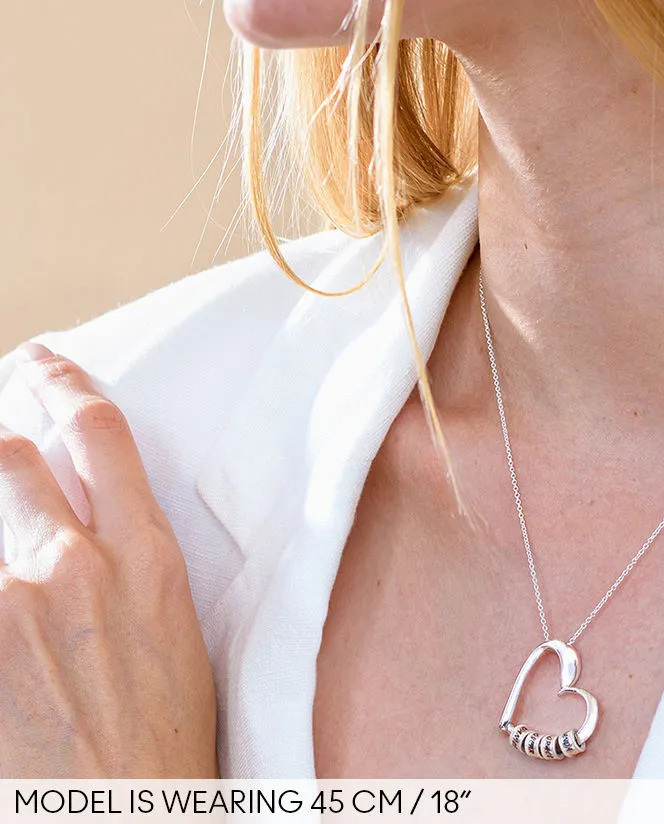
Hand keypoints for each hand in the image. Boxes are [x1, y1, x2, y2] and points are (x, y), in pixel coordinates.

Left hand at [0, 343, 217, 777]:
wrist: (127, 817)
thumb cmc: (159, 742)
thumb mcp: (169, 636)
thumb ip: (127, 571)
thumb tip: (84, 532)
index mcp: (148, 558)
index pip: (103, 433)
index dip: (68, 385)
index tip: (47, 363)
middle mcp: (80, 564)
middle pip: (16, 456)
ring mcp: (15, 599)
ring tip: (13, 564)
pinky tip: (9, 623)